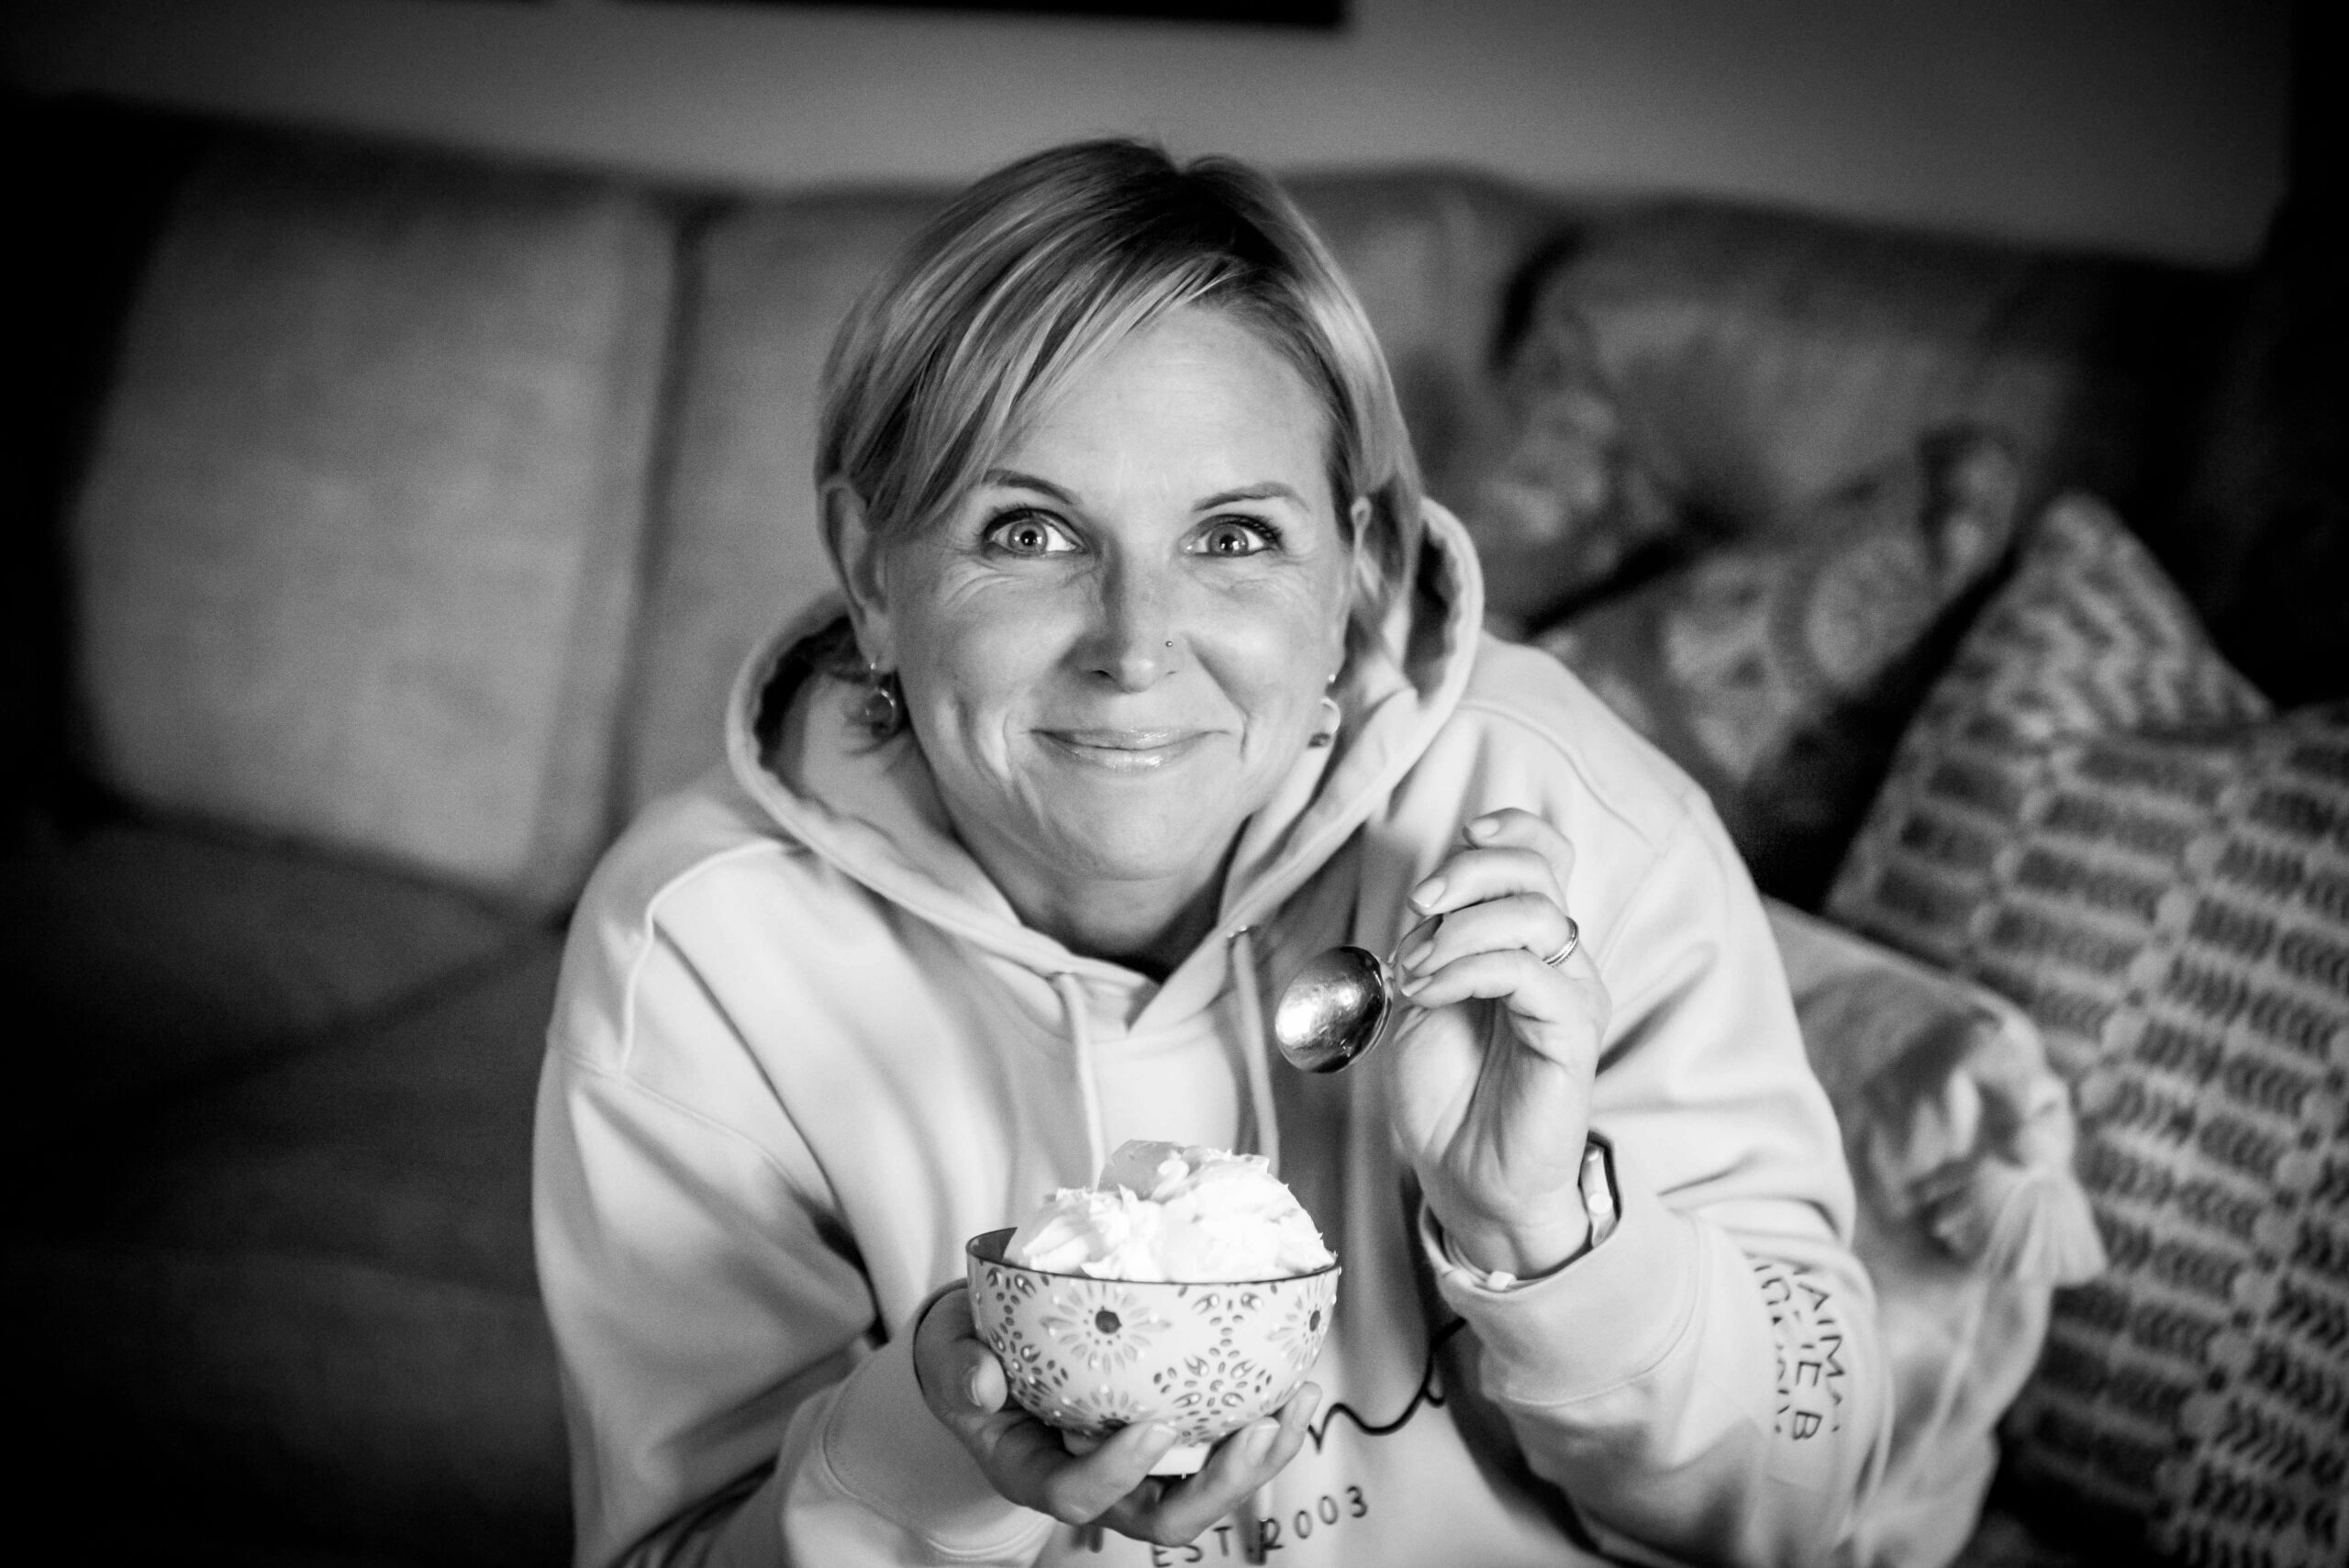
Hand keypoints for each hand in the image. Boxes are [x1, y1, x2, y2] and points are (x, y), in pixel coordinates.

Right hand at [913, 1285, 1320, 1545]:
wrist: (983, 1350)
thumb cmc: (968, 1353)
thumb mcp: (949, 1355)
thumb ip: (960, 1369)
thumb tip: (983, 1382)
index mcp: (1033, 1471)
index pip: (1076, 1497)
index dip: (1117, 1473)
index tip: (1153, 1425)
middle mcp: (1091, 1485)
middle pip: (1162, 1519)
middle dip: (1219, 1485)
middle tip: (1258, 1429)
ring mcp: (1133, 1470)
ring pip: (1202, 1495)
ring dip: (1257, 1460)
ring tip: (1298, 1403)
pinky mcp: (1162, 1444)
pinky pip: (1215, 1452)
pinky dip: (1259, 1425)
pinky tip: (1294, 1385)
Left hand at [1382, 808, 1611, 1279]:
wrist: (1466, 1176)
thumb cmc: (1446, 1093)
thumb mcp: (1424, 997)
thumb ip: (1435, 941)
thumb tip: (1431, 896)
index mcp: (1529, 944)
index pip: (1547, 856)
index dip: (1510, 830)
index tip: (1463, 835)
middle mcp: (1561, 961)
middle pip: (1539, 870)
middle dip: (1470, 870)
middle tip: (1419, 906)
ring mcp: (1573, 994)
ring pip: (1534, 914)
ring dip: (1458, 930)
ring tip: (1415, 971)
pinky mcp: (1572, 1032)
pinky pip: (1526, 971)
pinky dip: (1465, 969)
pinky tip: (1428, 994)